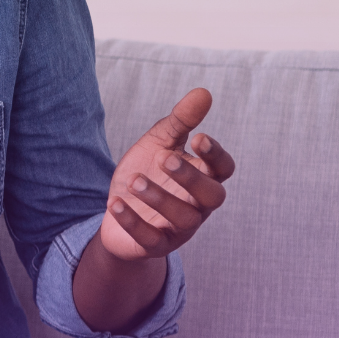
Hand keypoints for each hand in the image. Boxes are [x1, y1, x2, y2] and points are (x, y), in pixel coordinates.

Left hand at [99, 87, 236, 262]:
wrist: (118, 210)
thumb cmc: (147, 173)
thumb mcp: (159, 144)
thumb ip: (180, 122)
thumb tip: (203, 92)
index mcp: (203, 177)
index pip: (223, 169)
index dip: (216, 155)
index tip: (199, 138)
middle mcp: (198, 205)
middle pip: (211, 196)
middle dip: (191, 177)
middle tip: (165, 159)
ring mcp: (179, 228)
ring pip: (184, 219)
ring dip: (160, 199)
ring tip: (134, 181)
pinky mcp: (155, 245)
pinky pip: (150, 239)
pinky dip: (133, 221)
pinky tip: (115, 203)